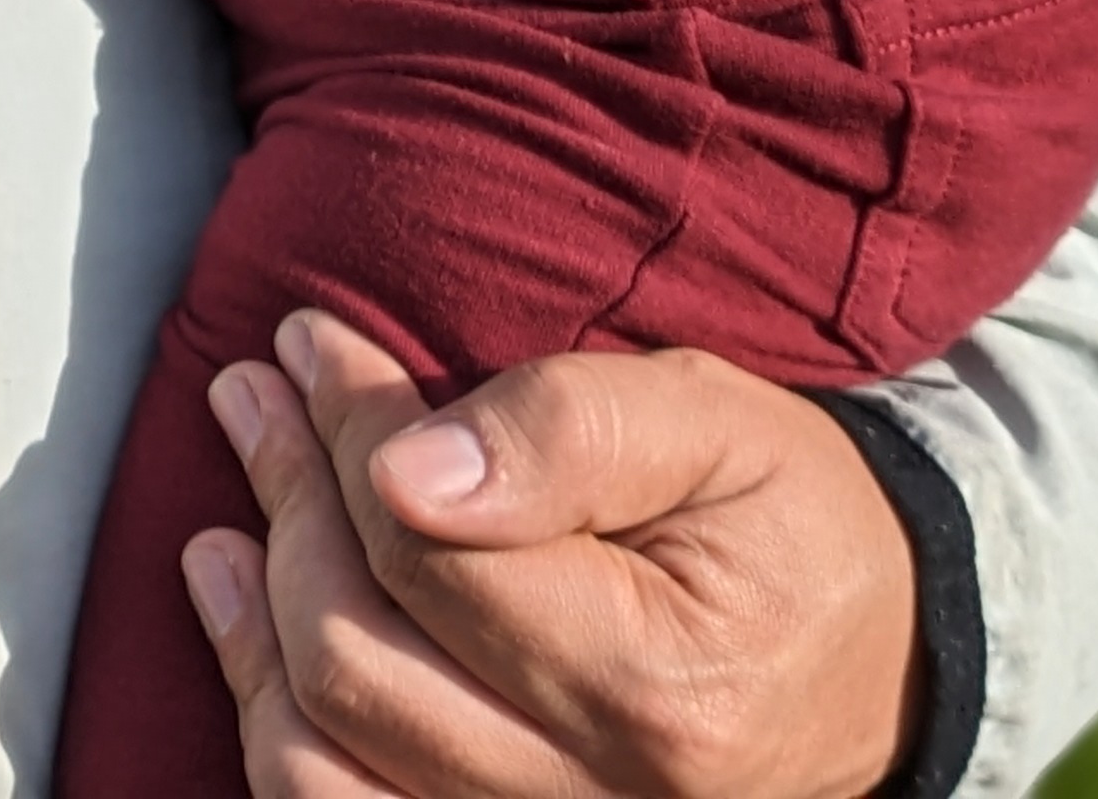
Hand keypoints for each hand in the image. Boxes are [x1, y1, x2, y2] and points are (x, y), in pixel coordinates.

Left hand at [184, 313, 922, 797]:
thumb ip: (565, 428)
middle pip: (357, 661)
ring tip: (222, 520)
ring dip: (249, 631)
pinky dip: (283, 735)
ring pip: (324, 769)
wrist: (876, 661)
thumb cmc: (786, 516)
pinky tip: (248, 636)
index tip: (306, 340)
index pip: (427, 554)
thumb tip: (404, 466)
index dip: (346, 430)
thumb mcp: (711, 421)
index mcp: (659, 687)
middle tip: (253, 393)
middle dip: (286, 504)